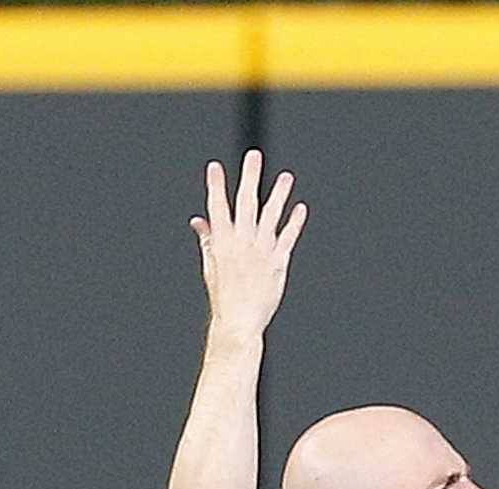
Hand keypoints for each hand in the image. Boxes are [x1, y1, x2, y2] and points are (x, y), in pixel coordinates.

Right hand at [189, 149, 307, 338]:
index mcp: (222, 242)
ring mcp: (262, 251)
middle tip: (253, 156)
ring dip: (279, 194)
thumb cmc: (224, 298)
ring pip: (271, 215)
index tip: (215, 167)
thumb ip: (208, 241)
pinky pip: (288, 237)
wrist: (240, 323)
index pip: (217, 207)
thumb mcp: (211, 267)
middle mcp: (242, 242)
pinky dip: (294, 222)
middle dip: (249, 177)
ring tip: (286, 177)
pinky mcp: (278, 262)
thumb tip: (199, 221)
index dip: (216, 186)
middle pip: (246, 202)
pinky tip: (300, 208)